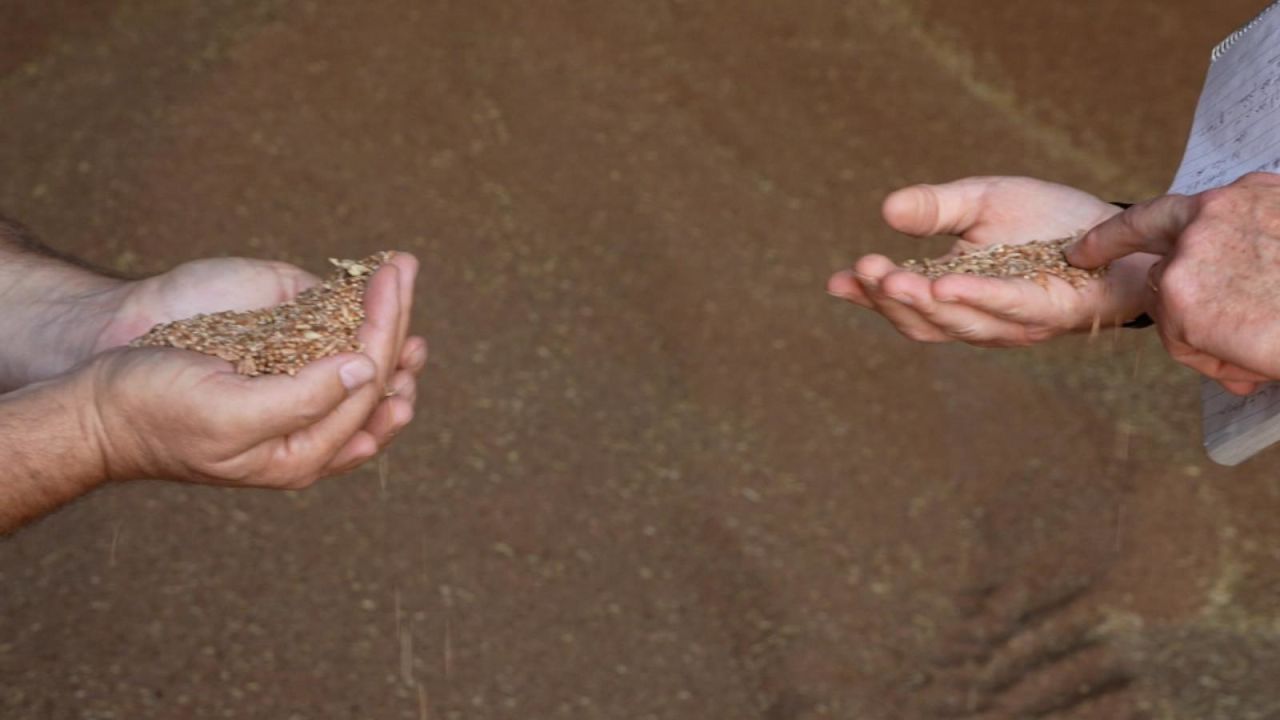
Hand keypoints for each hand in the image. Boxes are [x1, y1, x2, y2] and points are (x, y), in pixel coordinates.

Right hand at [82, 255, 425, 484]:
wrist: (98, 407)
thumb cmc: (154, 412)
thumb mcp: (228, 414)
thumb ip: (302, 399)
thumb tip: (367, 370)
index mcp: (303, 453)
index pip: (367, 390)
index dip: (385, 332)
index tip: (389, 282)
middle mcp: (308, 433)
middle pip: (375, 378)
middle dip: (395, 321)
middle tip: (406, 268)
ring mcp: (293, 406)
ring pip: (361, 371)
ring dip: (386, 326)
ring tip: (402, 284)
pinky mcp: (272, 378)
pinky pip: (328, 357)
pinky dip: (351, 326)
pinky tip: (365, 304)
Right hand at [828, 177, 1157, 346]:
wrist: (1122, 230)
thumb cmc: (1050, 221)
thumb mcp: (984, 201)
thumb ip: (937, 208)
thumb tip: (887, 208)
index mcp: (955, 294)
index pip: (904, 302)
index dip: (870, 295)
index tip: (838, 279)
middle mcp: (980, 317)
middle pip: (923, 321)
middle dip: (888, 298)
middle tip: (863, 270)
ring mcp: (1013, 322)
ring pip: (956, 321)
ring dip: (921, 302)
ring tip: (889, 278)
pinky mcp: (1050, 312)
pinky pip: (1006, 307)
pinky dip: (974, 298)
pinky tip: (944, 284)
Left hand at [1067, 172, 1279, 395]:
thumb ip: (1245, 247)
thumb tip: (1224, 288)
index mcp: (1234, 200)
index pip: (1158, 214)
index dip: (1114, 236)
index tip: (1081, 249)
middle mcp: (1204, 221)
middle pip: (1163, 275)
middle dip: (1186, 309)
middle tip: (1212, 320)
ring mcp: (1187, 260)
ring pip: (1173, 315)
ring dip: (1209, 338)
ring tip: (1263, 340)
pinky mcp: (1182, 303)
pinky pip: (1183, 346)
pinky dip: (1216, 360)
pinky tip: (1255, 355)